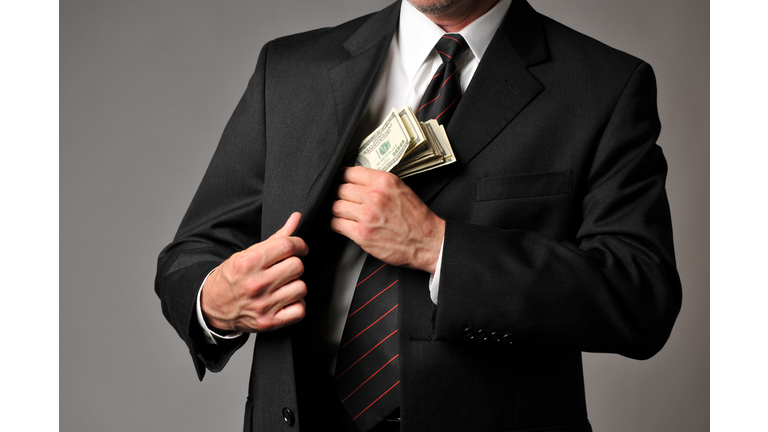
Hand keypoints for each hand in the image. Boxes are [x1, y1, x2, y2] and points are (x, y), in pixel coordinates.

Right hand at [201, 212, 308, 332]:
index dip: (299, 244)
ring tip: (283, 285)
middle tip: (286, 268)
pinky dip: (297, 305)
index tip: (300, 248)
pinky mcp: (269, 322)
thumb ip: (276, 237)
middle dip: (295, 264)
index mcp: (249, 263)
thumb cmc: (232, 276)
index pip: (287, 246)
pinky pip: (300, 310)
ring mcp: (263, 305)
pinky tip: (286, 299)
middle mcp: (256, 284)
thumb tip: (297, 217)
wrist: (212, 305)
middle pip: (297, 266)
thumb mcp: (248, 253)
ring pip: (301, 288)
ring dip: (296, 285)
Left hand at [331, 166, 444, 272]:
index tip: (338, 180)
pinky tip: (342, 223)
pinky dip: (336, 223)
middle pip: (340, 189)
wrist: (427, 241)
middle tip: (338, 197)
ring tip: (341, 211)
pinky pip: (337, 224)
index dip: (340, 177)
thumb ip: (377, 182)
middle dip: (337, 194)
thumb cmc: (416, 218)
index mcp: (383, 182)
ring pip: (336, 206)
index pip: (349, 172)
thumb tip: (355, 180)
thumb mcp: (400, 189)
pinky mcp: (362, 234)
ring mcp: (366, 216)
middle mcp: (374, 196)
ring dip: (336, 209)